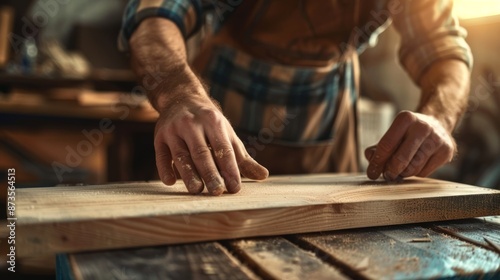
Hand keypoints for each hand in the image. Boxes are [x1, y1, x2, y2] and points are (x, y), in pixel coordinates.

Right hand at [154, 96, 268, 194]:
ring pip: (181, 155)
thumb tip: (264, 176)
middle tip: (217, 192)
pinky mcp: (158, 136)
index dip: (229, 169)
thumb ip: (243, 158)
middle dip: (210, 173)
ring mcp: (174, 129)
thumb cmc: (210, 123)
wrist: (181, 98)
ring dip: (188, 174)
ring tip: (197, 190)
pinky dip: (164, 168)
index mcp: (214, 122)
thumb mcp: (227, 134)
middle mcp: (192, 124)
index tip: (234, 187)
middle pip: (202, 153)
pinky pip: (161, 154)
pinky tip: (170, 182)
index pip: (223, 149)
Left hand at [365, 110, 455, 180]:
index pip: (386, 145)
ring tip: (400, 170)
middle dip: (390, 171)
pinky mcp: (446, 152)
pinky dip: (416, 174)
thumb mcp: (393, 134)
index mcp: (406, 119)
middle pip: (401, 159)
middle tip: (386, 176)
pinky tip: (415, 165)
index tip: (372, 173)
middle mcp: (423, 127)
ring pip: (413, 168)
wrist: (437, 126)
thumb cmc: (409, 133)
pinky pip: (424, 173)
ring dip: (403, 174)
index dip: (377, 162)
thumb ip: (378, 147)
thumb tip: (371, 158)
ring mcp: (437, 140)